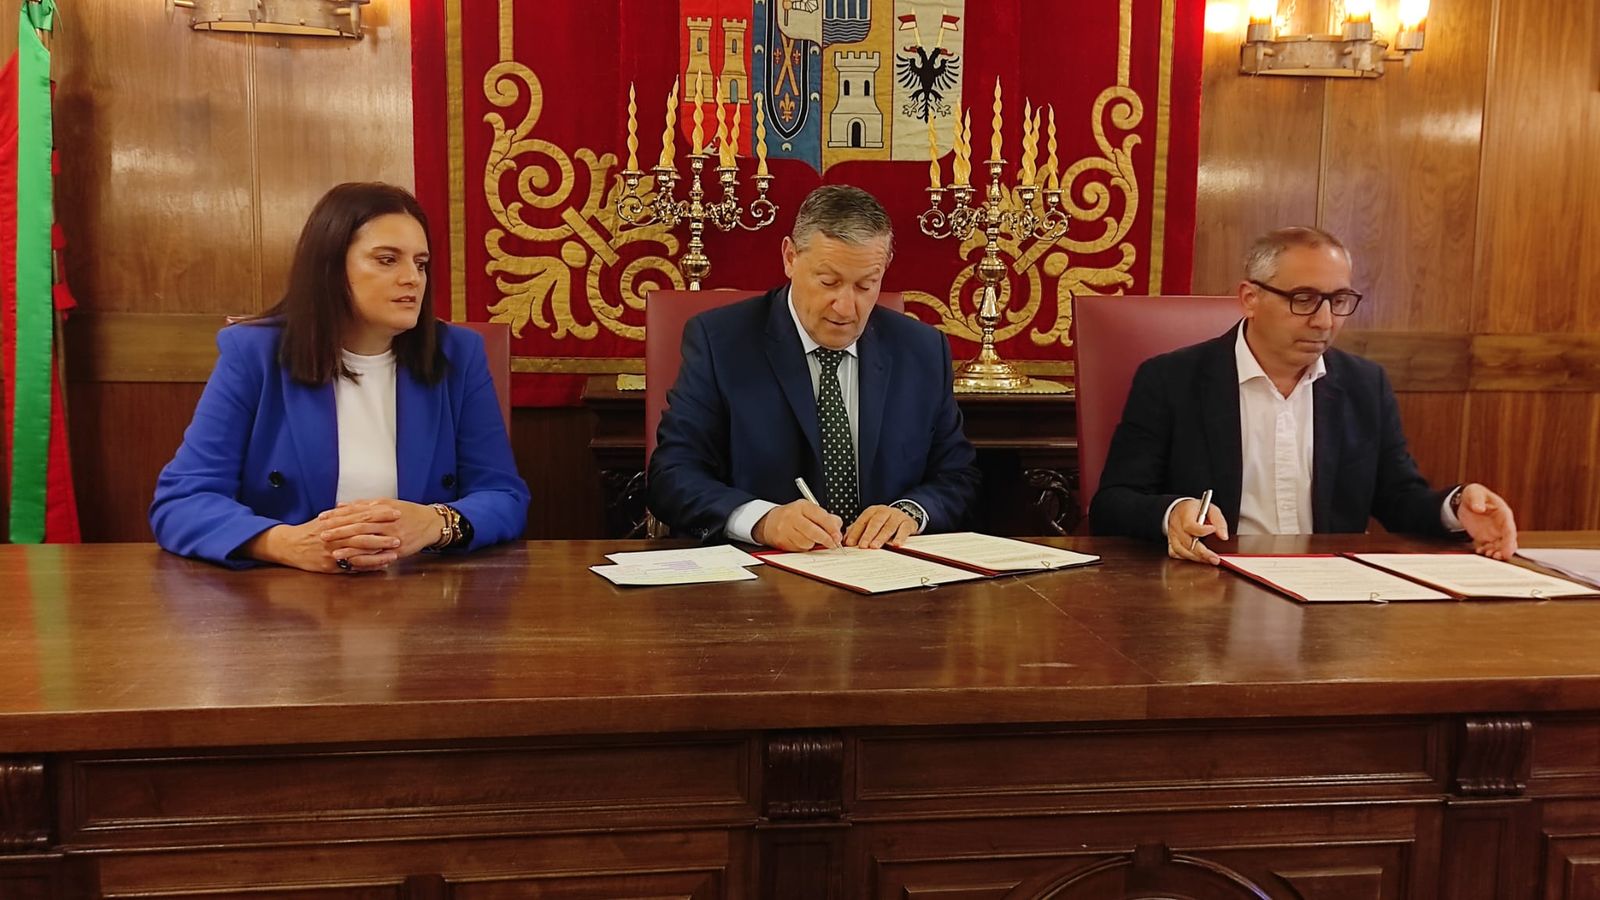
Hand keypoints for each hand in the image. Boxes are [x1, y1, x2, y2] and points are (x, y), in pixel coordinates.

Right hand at [242, 518, 398, 573]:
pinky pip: (352, 566)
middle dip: (383, 533)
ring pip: (359, 551)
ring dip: (379, 551)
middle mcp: (334, 537)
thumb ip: (344, 513)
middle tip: (401, 532)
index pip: (361, 515)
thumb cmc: (309, 531)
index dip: (379, 514)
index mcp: (335, 522)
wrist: (288, 546)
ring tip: (396, 550)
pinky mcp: (330, 566)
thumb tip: (362, 505)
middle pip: (362, 533)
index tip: (396, 512)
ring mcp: (332, 552)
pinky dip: (368, 566)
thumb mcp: (326, 519)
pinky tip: (382, 565)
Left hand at [317, 499, 443, 561]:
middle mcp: (387, 523)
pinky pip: (379, 556)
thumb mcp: (386, 503)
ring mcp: (393, 537)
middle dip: (340, 531)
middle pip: (359, 527)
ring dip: (350, 548)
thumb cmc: (407, 512)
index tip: (322, 518)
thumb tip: (340, 505)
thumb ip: (363, 505)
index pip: (356, 512)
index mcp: (382, 509)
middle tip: (321, 534)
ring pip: (368, 542)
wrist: (431, 523)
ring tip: (333, 551)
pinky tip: (353, 562)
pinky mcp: (398, 551)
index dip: (338, 515)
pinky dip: (365, 560)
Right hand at [753, 500, 842, 550]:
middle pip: (813, 531)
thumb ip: (825, 517)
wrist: (770, 522)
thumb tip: (837, 528)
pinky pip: (799, 548)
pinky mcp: (782, 541)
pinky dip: (804, 547)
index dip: (831, 528)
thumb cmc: (793, 517)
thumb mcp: (809, 511)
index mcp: (802, 506)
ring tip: (811, 539)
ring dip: (813, 544)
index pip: (820, 516)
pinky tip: (801, 541)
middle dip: (826, 539)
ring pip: (807, 542)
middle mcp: (792, 516)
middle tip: (833, 544)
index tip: (838, 536)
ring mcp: (785, 529)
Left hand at [844, 504, 917, 548]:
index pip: (862, 521)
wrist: (906, 516)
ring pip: (888, 526)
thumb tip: (845, 541)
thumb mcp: (870, 524)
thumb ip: (858, 530)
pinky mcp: (908, 523)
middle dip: (868, 535)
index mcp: (872, 511)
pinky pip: (904, 530)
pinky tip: (896, 545)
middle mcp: (884, 512)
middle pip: (875, 523)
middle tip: (862, 546)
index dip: (856, 532)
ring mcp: (896, 516)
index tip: (850, 543)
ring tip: (875, 546)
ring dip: (881, 537)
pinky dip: (900, 537)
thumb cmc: (884, 523)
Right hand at [1166, 497, 1228, 564]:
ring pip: (1182, 551)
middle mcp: (1176, 525)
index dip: (1202, 530)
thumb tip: (1224, 536)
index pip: (1190, 525)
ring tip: (1209, 559)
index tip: (1213, 530)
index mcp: (1185, 513)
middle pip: (1187, 542)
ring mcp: (1172, 536)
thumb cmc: (1196, 510)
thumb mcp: (1211, 510)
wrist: (1181, 510)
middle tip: (1215, 558)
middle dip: (1203, 552)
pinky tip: (1197, 557)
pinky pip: (1177, 554)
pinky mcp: (1171, 543)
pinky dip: (1188, 558)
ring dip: (1197, 557)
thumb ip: (1219, 522)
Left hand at [1457, 483, 1517, 560]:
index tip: (1508, 551)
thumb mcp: (1474, 492)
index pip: (1510, 529)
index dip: (1510, 541)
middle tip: (1496, 557)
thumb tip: (1479, 508)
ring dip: (1495, 552)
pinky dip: (1485, 551)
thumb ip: (1477, 500)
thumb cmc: (1475, 494)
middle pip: (1507, 541)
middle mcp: (1501, 525)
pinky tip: (1479, 551)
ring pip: (1499, 546)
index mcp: (1503, 513)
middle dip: (1504, 550)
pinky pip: (1488, 547)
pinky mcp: (1486, 537)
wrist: (1466, 501)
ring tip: (1487, 554)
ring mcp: (1494, 532)